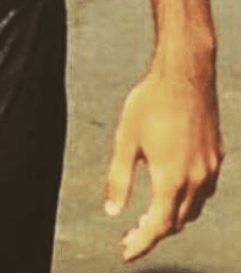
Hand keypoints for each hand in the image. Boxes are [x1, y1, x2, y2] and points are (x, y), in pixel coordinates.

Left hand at [104, 66, 222, 261]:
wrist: (184, 74)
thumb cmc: (150, 102)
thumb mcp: (126, 139)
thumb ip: (119, 179)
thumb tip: (112, 211)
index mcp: (171, 179)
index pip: (157, 226)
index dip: (141, 244)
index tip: (126, 253)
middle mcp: (196, 179)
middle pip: (176, 221)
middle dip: (154, 232)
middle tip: (131, 234)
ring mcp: (210, 169)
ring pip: (193, 209)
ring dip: (172, 217)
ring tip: (150, 216)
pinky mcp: (216, 156)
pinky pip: (204, 191)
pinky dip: (188, 200)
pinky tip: (174, 190)